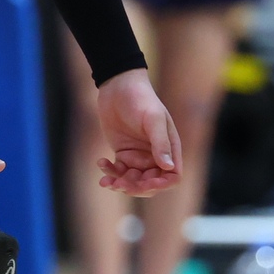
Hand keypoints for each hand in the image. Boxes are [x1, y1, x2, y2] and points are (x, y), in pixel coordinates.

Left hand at [92, 67, 181, 195]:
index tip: (144, 183)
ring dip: (120, 184)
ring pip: (133, 181)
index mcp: (170, 148)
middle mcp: (156, 155)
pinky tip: (101, 162)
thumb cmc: (141, 99)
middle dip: (136, 187)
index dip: (160, 184)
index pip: (172, 176)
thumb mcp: (153, 119)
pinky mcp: (123, 153)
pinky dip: (109, 172)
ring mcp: (138, 155)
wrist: (118, 86)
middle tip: (119, 183)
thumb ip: (161, 143)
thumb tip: (168, 167)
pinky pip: (118, 171)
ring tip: (106, 180)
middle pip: (150, 183)